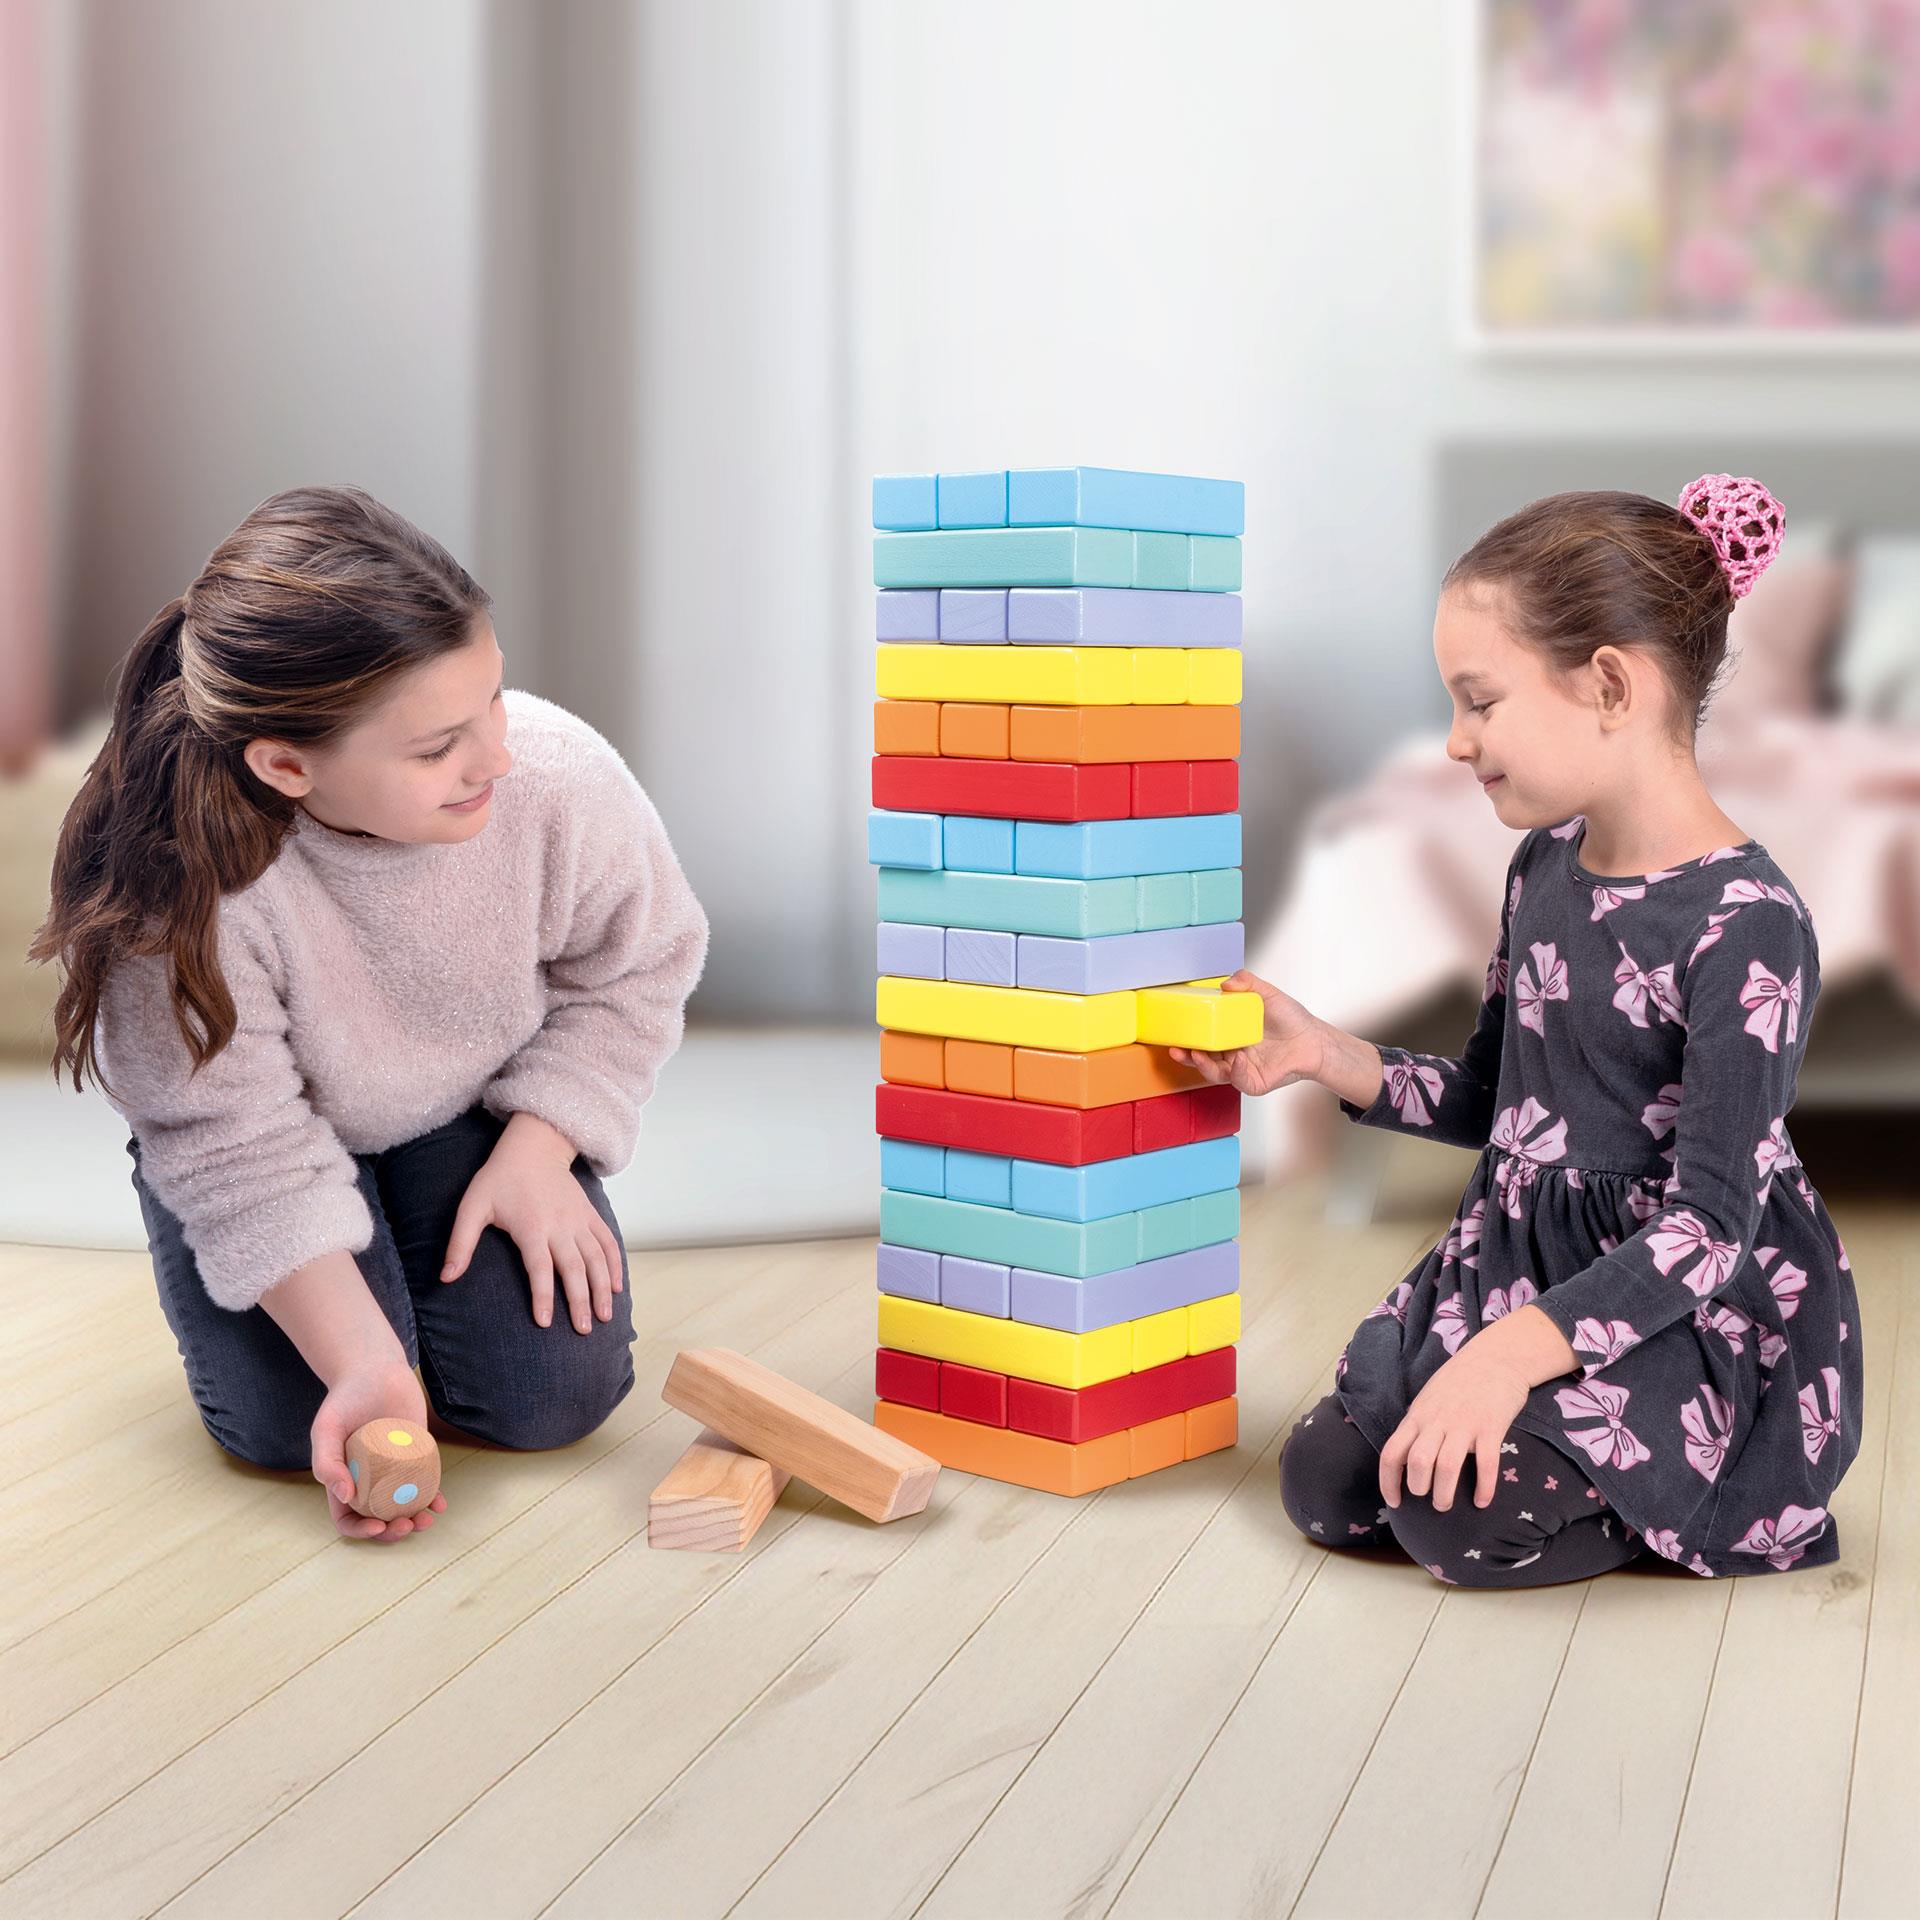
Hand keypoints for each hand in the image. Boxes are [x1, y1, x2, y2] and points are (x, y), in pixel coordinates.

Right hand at [311, 1360, 448, 1540]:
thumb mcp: (326, 1429)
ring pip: (404, 1507)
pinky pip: (425, 1484)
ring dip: (416, 1520)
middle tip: (407, 1525)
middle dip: (393, 1531)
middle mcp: (369, 1481)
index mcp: (343, 1481)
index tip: (378, 1525)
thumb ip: (326, 1462)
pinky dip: (433, 1498)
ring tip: (427, 1520)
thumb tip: (345, 1498)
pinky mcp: (417, 1456)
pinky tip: (440, 1503)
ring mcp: (394, 1470)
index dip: (361, 1530)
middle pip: (380, 1518)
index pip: (348, 1518)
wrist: (376, 1371)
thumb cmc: (345, 1401)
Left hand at [441, 1112, 625, 1333]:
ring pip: (597, 1258)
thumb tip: (446, 1278)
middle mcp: (560, 1226)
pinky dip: (616, 1264)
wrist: (534, 1147)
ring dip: (603, 1288)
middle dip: (580, 1301)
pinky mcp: (590, 1215)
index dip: (543, 1296)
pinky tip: (617, 1286)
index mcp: (532, 1228)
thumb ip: (461, 1244)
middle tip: (583, 1330)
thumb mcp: (472, 1207)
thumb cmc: (499, 1179)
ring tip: (605, 1315)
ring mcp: (579, 1220)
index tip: (545, 1323)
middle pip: (575, 1269)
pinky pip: (608, 1242)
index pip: (540, 1269)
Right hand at [1168, 969, 1326, 1095]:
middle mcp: (1231, 1054)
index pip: (1203, 1037)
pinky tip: (1235, 1059)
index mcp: (1229, 1035)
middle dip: (1187, 1056)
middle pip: (1202, 1059)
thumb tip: (1226, 982)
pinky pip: (1240, 1080)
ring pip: (1215, 1073)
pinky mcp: (1255, 1082)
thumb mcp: (1267, 994)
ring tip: (1197, 1054)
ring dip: (1203, 1066)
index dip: (1188, 1036)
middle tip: (1177, 1049)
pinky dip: (1235, 1072)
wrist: (1314, 1039)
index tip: (1176, 1030)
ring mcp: (1242, 1070)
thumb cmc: (1291, 1020)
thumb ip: (1247, 983)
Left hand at [1378, 1346, 1529, 1512]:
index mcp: (1417, 1416)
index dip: (1388, 1482)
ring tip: (1445, 1506)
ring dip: (1444, 1493)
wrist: (1495, 1357)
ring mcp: (1464, 1423)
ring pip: (1447, 1466)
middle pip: (1418, 1462)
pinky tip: (1481, 1501)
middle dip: (1418, 1488)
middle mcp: (1437, 1421)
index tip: (1394, 1502)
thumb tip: (1408, 1458)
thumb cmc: (1459, 1381)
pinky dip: (1483, 1487)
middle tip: (1428, 1500)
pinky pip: (1486, 1464)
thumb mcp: (1427, 1400)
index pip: (1392, 1453)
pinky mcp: (1491, 1427)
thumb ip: (1418, 1426)